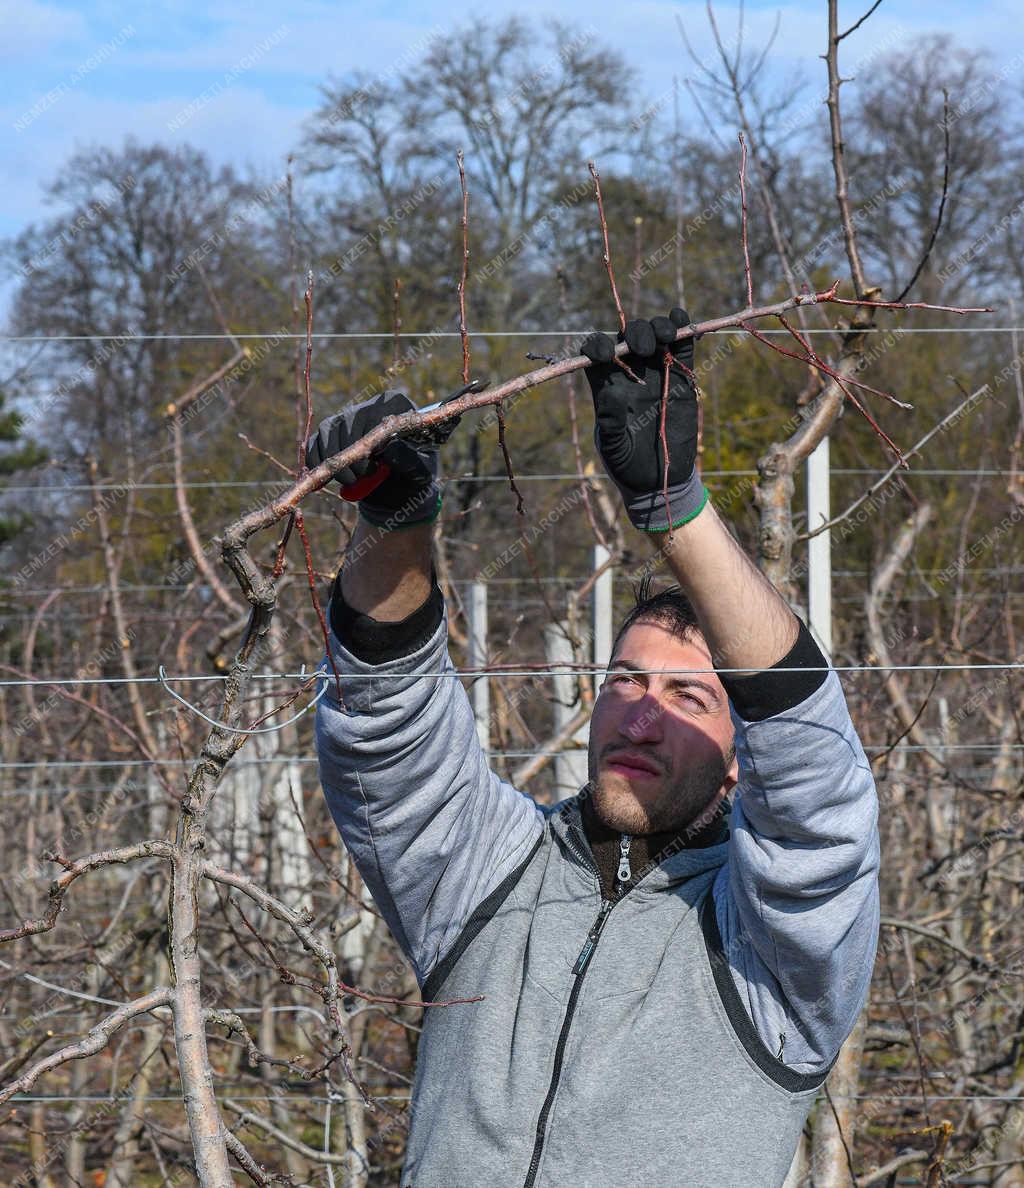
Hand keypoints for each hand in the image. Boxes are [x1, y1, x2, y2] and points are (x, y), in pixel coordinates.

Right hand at [306, 390, 441, 528]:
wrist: (398, 487)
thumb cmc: (413, 473)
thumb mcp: (420, 470)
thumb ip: (409, 459)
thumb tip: (391, 448)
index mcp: (394, 405)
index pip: (373, 414)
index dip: (367, 441)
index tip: (374, 467)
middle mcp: (367, 406)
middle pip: (347, 422)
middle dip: (349, 454)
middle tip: (359, 478)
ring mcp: (346, 418)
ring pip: (327, 431)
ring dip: (332, 458)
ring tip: (348, 480)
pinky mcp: (330, 434)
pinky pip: (314, 443)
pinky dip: (316, 462)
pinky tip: (325, 478)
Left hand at [580, 309, 705, 532]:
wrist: (660, 479)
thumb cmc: (628, 467)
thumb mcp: (613, 450)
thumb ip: (609, 424)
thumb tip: (610, 392)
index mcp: (605, 386)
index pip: (595, 353)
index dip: (597, 345)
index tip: (604, 355)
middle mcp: (629, 374)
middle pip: (627, 338)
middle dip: (634, 334)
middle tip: (643, 348)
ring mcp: (656, 372)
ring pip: (654, 335)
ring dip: (658, 327)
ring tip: (664, 336)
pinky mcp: (681, 377)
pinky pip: (682, 347)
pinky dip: (682, 328)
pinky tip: (680, 320)